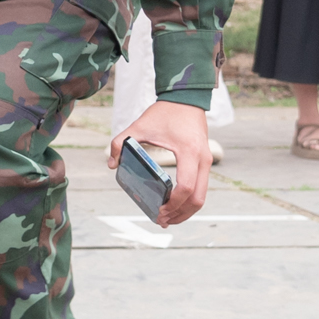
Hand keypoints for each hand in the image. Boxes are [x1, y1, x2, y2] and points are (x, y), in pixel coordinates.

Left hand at [109, 100, 209, 227]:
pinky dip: (189, 200)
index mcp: (188, 152)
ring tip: (168, 219)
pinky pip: (201, 188)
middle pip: (197, 199)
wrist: (186, 98)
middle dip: (180, 214)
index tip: (158, 211)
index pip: (185, 188)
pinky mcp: (206, 161)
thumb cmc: (164, 112)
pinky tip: (175, 206)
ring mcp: (207, 161)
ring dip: (186, 211)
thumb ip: (120, 142)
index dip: (172, 204)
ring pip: (202, 197)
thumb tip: (111, 165)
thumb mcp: (139, 125)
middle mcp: (202, 160)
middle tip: (161, 221)